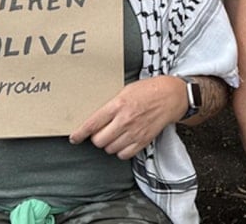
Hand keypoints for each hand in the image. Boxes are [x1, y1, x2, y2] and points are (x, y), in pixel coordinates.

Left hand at [69, 75, 185, 158]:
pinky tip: (122, 142)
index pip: (92, 124)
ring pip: (110, 149)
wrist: (170, 96)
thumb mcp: (125, 91)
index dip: (80, 133)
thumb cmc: (148, 90)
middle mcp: (124, 120)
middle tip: (100, 132)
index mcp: (117, 105)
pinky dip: (120, 151)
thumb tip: (96, 118)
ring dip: (108, 144)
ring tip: (113, 136)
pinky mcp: (143, 141)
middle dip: (96, 138)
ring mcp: (134, 132)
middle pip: (99, 140)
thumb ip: (111, 105)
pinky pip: (124, 154)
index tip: (74, 138)